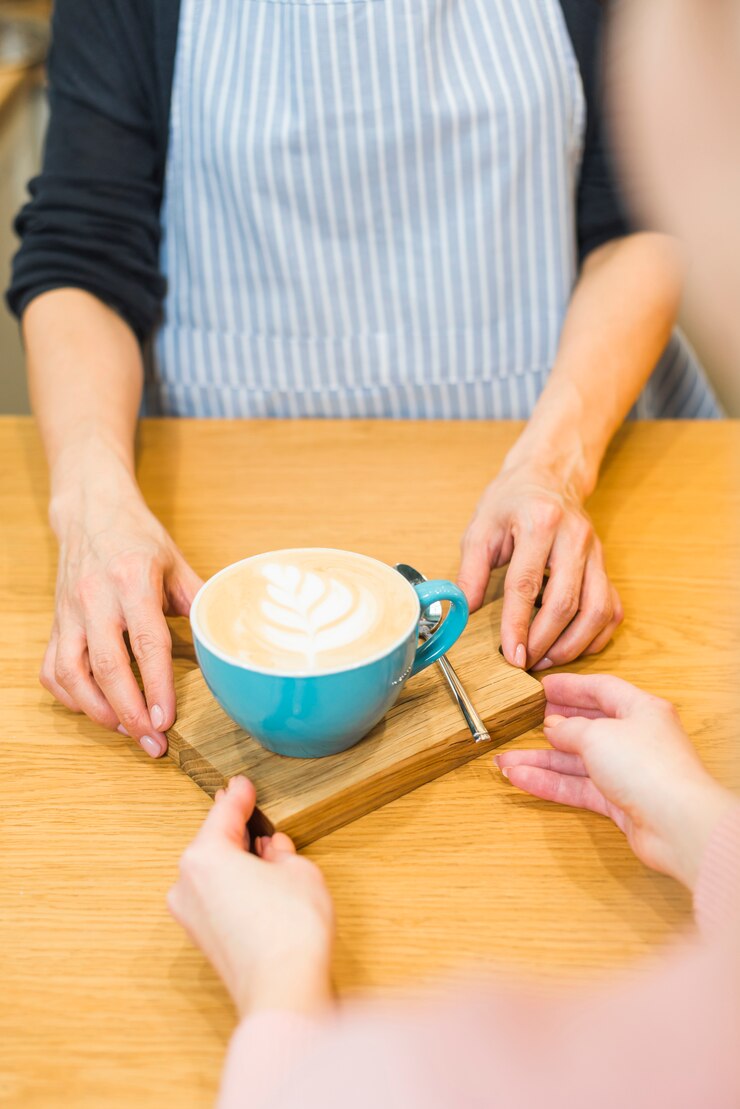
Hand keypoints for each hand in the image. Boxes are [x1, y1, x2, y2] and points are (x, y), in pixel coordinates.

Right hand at [40, 459, 202, 756]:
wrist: (91, 510)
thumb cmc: (137, 538)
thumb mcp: (177, 562)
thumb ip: (200, 600)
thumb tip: (229, 636)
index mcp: (133, 580)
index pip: (147, 642)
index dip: (156, 685)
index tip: (167, 719)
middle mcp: (96, 598)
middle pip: (108, 667)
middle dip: (131, 713)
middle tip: (152, 743)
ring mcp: (69, 612)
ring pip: (72, 674)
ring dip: (98, 711)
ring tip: (126, 731)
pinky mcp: (54, 622)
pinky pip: (52, 669)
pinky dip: (70, 697)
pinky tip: (94, 709)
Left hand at [168, 777, 334, 1018]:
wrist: (282, 988)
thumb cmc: (290, 927)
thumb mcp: (298, 871)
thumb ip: (281, 851)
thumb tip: (271, 849)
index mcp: (205, 856)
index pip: (224, 814)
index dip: (239, 796)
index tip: (242, 783)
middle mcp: (187, 883)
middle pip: (212, 843)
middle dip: (234, 828)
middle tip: (249, 810)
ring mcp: (190, 915)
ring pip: (211, 872)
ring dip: (233, 858)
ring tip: (261, 849)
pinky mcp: (201, 938)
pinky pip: (213, 896)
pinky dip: (231, 884)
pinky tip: (255, 882)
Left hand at [458, 459, 622, 670]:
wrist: (549, 475)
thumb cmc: (512, 500)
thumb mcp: (481, 528)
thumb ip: (470, 571)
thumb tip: (463, 612)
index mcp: (539, 523)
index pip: (526, 584)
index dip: (517, 625)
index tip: (511, 654)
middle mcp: (573, 538)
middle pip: (565, 602)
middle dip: (544, 641)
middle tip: (524, 663)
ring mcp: (596, 553)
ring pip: (596, 610)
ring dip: (573, 644)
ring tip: (547, 660)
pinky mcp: (606, 565)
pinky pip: (612, 608)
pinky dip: (596, 635)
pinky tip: (574, 646)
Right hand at [496, 673, 735, 889]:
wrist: (676, 823)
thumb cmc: (647, 767)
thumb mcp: (598, 734)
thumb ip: (570, 729)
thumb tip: (553, 727)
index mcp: (641, 710)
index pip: (601, 689)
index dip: (570, 687)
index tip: (543, 687)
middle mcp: (636, 739)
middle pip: (587, 727)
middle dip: (552, 727)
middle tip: (525, 722)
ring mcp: (627, 772)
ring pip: (576, 762)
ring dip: (541, 761)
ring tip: (505, 762)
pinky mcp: (619, 802)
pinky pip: (577, 787)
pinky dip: (549, 783)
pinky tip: (521, 779)